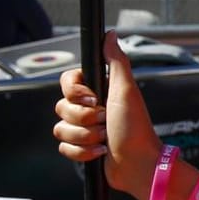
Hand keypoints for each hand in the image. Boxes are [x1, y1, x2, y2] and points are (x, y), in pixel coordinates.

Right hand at [53, 31, 162, 198]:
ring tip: (105, 138)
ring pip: (60, 128)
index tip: (93, 97)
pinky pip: (63, 147)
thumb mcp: (126, 90)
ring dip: (85, 136)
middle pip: (61, 106)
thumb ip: (116, 61)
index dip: (75, 91)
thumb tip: (110, 35)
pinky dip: (82, 152)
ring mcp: (84, 129)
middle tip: (105, 120)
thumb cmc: (135, 128)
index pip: (67, 81)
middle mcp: (90, 108)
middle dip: (84, 118)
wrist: (138, 165)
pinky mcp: (81, 148)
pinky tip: (100, 152)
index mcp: (99, 91)